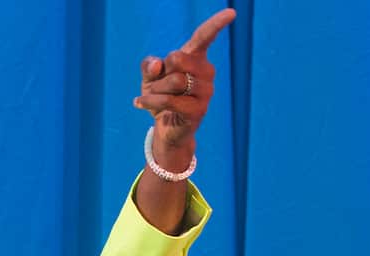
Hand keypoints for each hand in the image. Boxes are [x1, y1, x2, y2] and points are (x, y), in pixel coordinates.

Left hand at [132, 8, 234, 158]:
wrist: (165, 128)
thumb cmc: (160, 96)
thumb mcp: (150, 78)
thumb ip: (149, 65)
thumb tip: (157, 64)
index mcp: (196, 58)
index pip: (205, 37)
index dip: (217, 24)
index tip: (231, 13)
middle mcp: (206, 71)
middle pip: (177, 58)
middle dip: (160, 72)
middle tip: (156, 84)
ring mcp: (206, 91)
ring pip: (173, 81)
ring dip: (154, 90)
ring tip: (150, 97)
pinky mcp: (199, 109)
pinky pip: (170, 100)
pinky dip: (150, 101)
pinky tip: (138, 103)